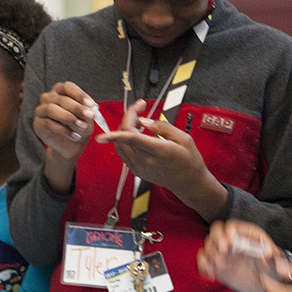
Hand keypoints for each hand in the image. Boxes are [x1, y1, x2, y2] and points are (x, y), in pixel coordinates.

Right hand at [33, 81, 97, 192]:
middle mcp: (48, 98)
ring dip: (68, 117)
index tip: (92, 105)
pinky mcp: (38, 124)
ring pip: (51, 109)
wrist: (72, 146)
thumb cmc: (80, 126)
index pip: (67, 87)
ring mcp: (41, 110)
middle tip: (89, 116)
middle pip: (61, 99)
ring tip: (82, 126)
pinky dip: (64, 130)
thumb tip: (90, 108)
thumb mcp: (87, 118)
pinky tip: (75, 136)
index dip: (79, 95)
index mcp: (60, 91)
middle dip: (77, 108)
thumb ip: (87, 112)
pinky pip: (49, 124)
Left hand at [98, 104, 226, 220]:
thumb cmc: (190, 160)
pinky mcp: (136, 171)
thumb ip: (162, 127)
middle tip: (141, 108)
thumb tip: (144, 121)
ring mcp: (139, 168)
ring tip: (140, 121)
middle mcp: (146, 161)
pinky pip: (124, 152)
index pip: (132, 140)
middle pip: (124, 137)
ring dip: (126, 129)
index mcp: (159, 152)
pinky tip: (138, 133)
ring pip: (120, 144)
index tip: (101, 136)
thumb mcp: (184, 138)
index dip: (114, 135)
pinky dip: (126, 140)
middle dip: (129, 118)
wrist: (189, 183)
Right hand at [198, 221, 280, 291]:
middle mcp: (233, 240)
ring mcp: (223, 252)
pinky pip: (204, 260)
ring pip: (208, 244)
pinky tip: (211, 275)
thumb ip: (275, 257)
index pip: (233, 226)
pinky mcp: (216, 265)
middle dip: (216, 239)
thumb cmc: (272, 270)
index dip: (229, 231)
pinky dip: (203, 266)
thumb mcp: (277, 264)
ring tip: (220, 266)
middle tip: (222, 251)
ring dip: (210, 254)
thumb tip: (267, 254)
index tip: (230, 241)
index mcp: (247, 235)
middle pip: (216, 230)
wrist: (264, 286)